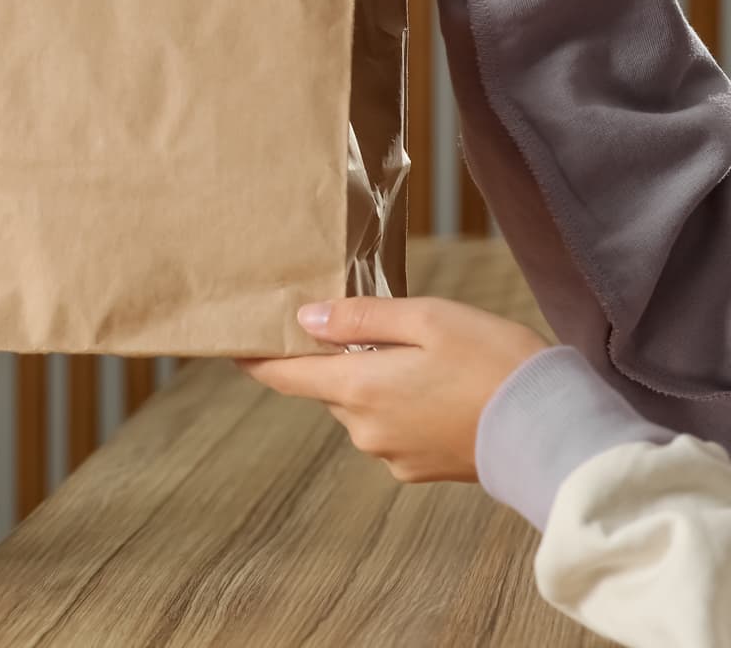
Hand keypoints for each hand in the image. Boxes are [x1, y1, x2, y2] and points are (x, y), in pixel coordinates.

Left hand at [240, 297, 547, 482]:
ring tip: (430, 361)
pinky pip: (391, 430)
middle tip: (383, 330)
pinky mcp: (418, 470)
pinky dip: (403, 408)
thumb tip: (304, 320)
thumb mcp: (427, 318)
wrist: (555, 430)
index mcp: (357, 388)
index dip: (256, 358)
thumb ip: (359, 319)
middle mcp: (363, 429)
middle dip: (342, 359)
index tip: (234, 344)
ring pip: (362, 407)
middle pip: (328, 386)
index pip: (283, 376)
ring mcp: (390, 454)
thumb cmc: (494, 361)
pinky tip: (443, 392)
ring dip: (377, 383)